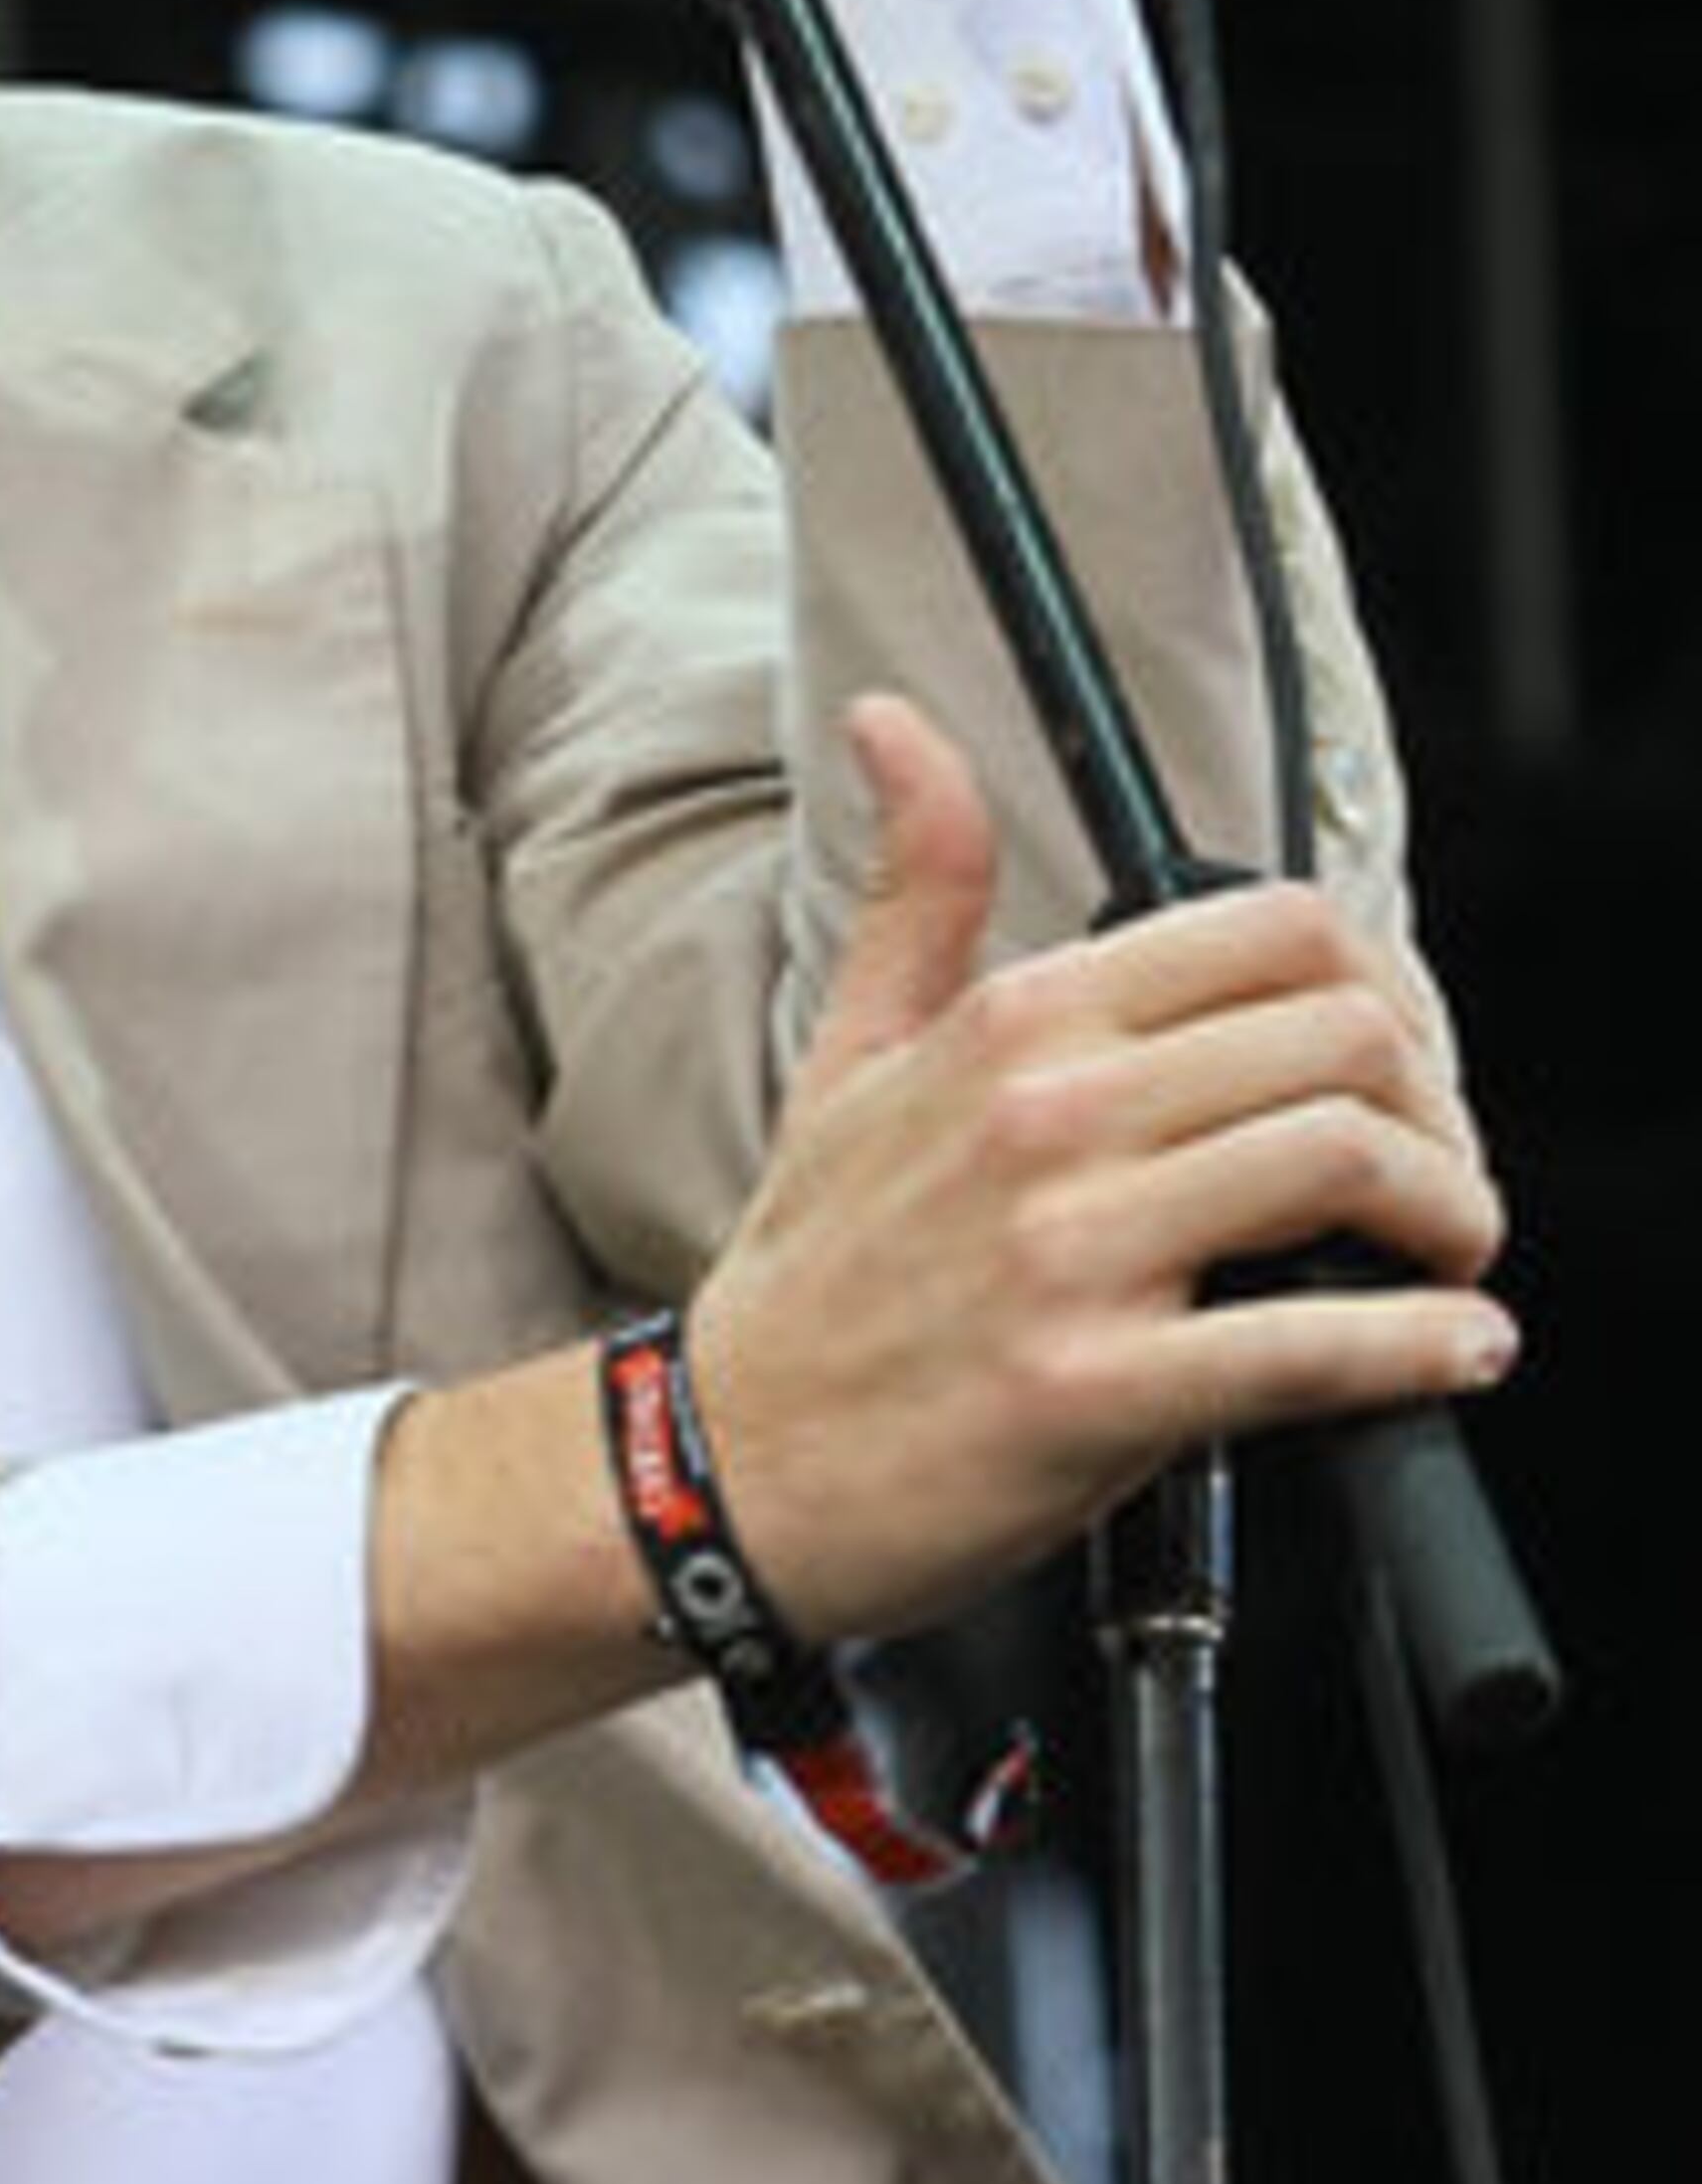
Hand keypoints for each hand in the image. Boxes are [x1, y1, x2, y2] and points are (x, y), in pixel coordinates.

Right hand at [683, 695, 1517, 1648]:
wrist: (729, 1459)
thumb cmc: (810, 1269)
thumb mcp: (850, 1049)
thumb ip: (916, 887)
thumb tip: (895, 723)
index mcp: (1012, 1024)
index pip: (1275, 930)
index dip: (1385, 986)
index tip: (1396, 1060)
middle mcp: (1046, 1115)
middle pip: (1340, 1037)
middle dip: (1436, 1107)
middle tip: (1436, 1171)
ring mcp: (1068, 1251)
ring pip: (1342, 1160)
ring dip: (1447, 1210)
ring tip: (1449, 1252)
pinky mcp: (1093, 1391)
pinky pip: (1303, 1349)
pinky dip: (1418, 1348)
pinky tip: (1455, 1346)